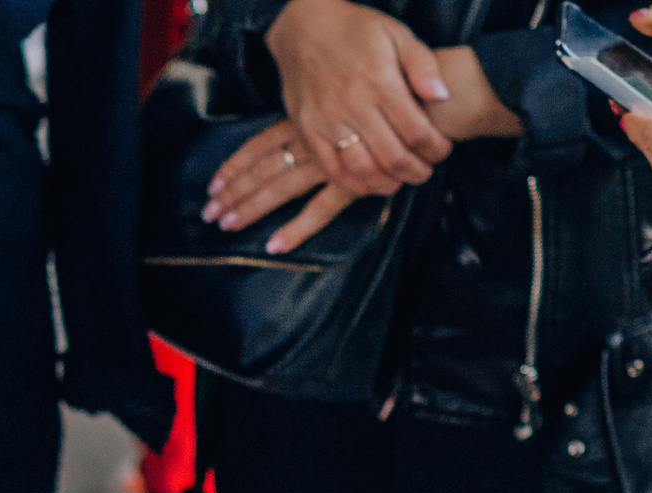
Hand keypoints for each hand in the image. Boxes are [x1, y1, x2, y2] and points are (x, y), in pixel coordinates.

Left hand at [207, 50, 514, 253]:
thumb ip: (332, 118)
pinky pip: (322, 208)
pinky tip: (274, 243)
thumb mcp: (356, 98)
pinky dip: (298, 227)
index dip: (238, 165)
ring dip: (252, 206)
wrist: (442, 96)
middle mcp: (316, 138)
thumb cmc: (402, 90)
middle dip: (235, 191)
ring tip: (226, 225)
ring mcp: (336, 160)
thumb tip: (307, 141)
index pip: (263, 144)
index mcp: (313, 117)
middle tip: (209, 211)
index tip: (215, 183)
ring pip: (283, 186)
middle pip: (265, 168)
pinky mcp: (360, 181)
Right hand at [263, 0, 452, 197]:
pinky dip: (354, 185)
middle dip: (417, 171)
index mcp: (381, 82)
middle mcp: (354, 105)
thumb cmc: (356, 31)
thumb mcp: (397, 34)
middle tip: (426, 171)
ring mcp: (328, 121)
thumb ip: (423, 65)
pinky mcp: (308, 131)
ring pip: (364, 170)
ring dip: (388, 183)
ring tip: (401, 180)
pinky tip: (370, 184)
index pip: (417, 132)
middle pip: (393, 157)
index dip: (436, 149)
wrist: (304, 28)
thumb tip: (442, 96)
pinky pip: (332, 170)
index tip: (443, 150)